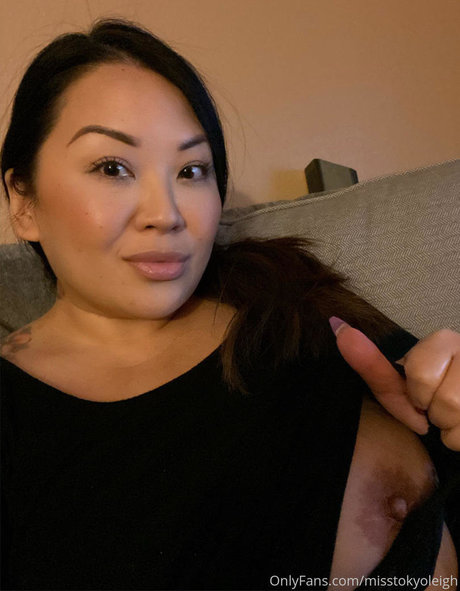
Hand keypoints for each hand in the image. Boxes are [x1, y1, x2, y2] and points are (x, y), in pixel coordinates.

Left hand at [329, 317, 459, 450]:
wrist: (459, 415)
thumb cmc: (429, 401)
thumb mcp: (397, 384)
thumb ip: (369, 360)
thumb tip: (335, 325)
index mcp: (445, 341)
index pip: (420, 374)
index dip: (416, 393)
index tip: (420, 392)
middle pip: (445, 402)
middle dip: (436, 414)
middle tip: (439, 408)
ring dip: (452, 429)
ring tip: (455, 417)